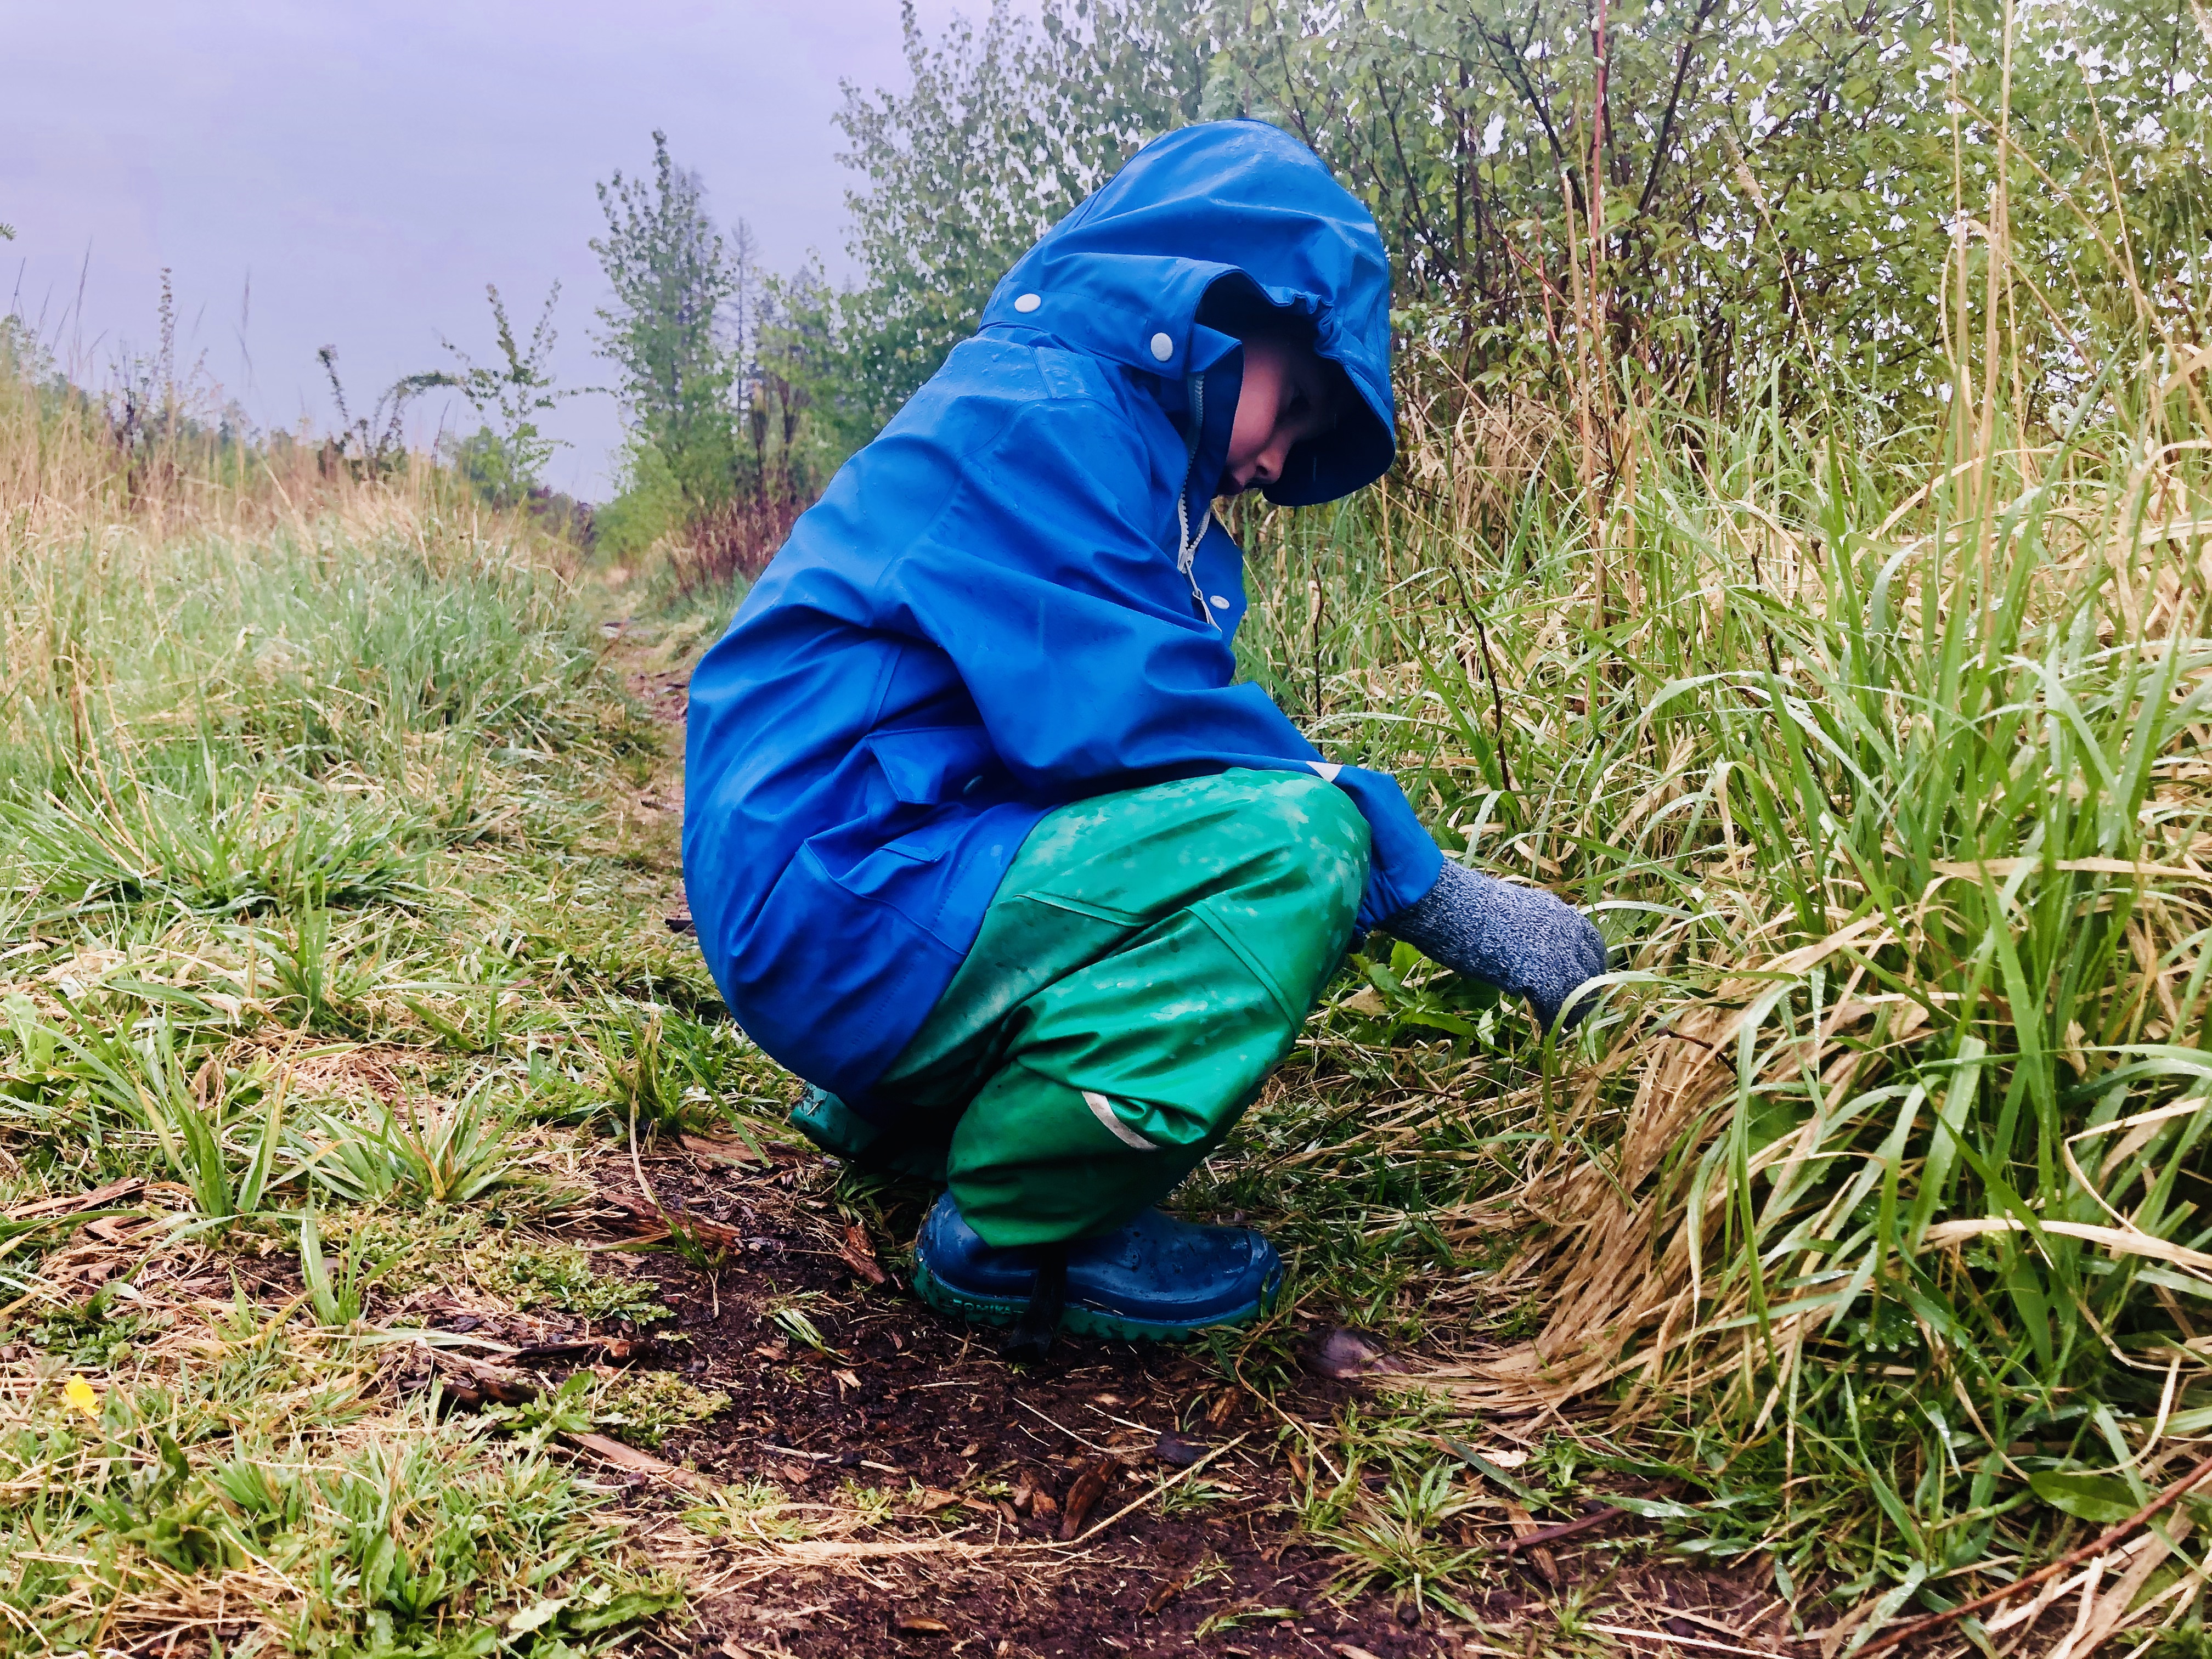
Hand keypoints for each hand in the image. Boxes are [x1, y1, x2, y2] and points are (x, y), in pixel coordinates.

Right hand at [1381, 862, 1609, 1032]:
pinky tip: (1546, 1029)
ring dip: (1572, 1011)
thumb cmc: (1469, 906)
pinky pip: (1558, 1007)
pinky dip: (1554, 1021)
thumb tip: (1532, 948)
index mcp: (1560, 913)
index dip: (1589, 968)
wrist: (1451, 906)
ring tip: (1561, 1024)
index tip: (1580, 983)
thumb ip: (1533, 927)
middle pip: (1592, 971)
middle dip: (1585, 993)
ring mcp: (1556, 953)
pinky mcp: (1541, 976)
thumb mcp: (1514, 910)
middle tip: (1572, 1009)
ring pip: (1580, 992)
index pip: (1593, 946)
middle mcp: (1566, 931)